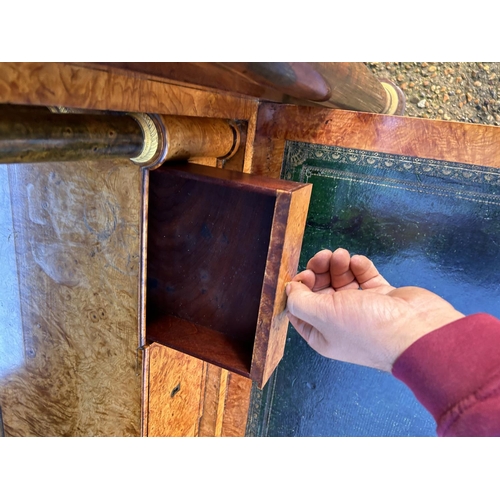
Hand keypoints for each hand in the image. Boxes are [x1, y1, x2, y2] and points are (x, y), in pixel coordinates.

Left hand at [285, 248, 464, 371]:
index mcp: (323, 334)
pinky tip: (360, 263)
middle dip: (320, 270)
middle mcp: (341, 322)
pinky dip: (360, 267)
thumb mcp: (323, 315)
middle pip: (321, 291)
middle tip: (324, 256)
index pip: (301, 309)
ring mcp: (363, 309)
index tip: (304, 274)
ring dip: (339, 265)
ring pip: (343, 280)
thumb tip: (290, 289)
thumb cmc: (369, 329)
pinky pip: (364, 276)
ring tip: (342, 256)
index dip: (299, 289)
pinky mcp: (382, 296)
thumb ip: (300, 301)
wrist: (418, 331)